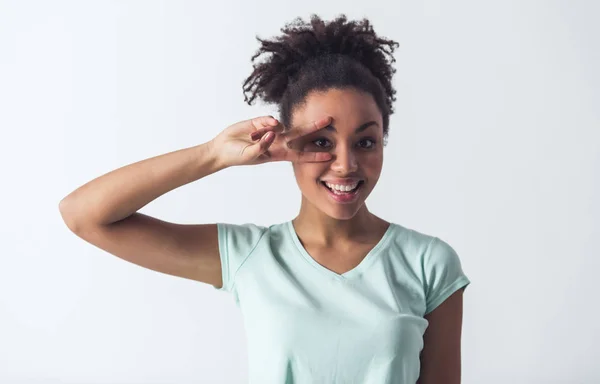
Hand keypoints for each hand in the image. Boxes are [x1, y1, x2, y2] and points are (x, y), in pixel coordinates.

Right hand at [209, 115, 332, 167]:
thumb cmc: (237, 156)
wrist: (222, 148)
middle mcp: (277, 141)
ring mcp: (270, 131)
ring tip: (253, 137)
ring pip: (283, 125)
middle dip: (315, 127)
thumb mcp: (250, 156)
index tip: (330, 155)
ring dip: (271, 129)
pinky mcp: (260, 122)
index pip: (301, 154)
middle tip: (329, 119)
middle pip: (300, 134)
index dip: (315, 155)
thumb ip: (262, 146)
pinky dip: (264, 123)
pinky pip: (268, 119)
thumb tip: (274, 132)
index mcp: (278, 154)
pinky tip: (254, 130)